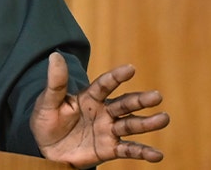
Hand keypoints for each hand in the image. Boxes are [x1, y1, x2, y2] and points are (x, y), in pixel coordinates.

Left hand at [30, 53, 168, 167]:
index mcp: (89, 97)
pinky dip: (143, 152)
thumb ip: (55, 82)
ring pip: (131, 125)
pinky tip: (157, 155)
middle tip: (157, 96)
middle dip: (140, 100)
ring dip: (147, 123)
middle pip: (124, 104)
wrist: (47, 149)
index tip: (130, 69)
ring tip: (164, 118)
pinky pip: (128, 150)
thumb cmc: (46, 121)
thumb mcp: (47, 101)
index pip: (104, 85)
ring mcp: (108, 130)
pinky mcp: (109, 149)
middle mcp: (103, 112)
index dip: (116, 77)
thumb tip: (55, 55)